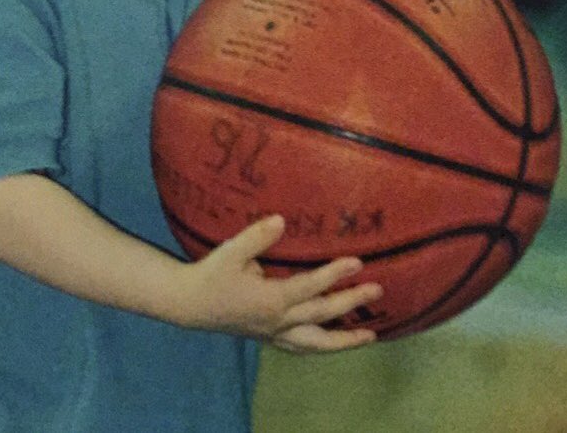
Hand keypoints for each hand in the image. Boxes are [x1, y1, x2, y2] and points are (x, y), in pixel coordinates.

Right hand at [178, 214, 383, 352]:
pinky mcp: (269, 337)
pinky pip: (302, 347)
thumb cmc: (211, 274)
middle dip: (352, 303)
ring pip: (316, 344)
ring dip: (345, 341)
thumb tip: (281, 219)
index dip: (335, 275)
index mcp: (271, 300)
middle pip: (322, 316)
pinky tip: (334, 342)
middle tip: (378, 290)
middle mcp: (278, 321)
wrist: (189, 304)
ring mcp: (274, 333)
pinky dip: (322, 346)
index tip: (358, 262)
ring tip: (371, 336)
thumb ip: (256, 236)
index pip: (311, 287)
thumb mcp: (231, 252)